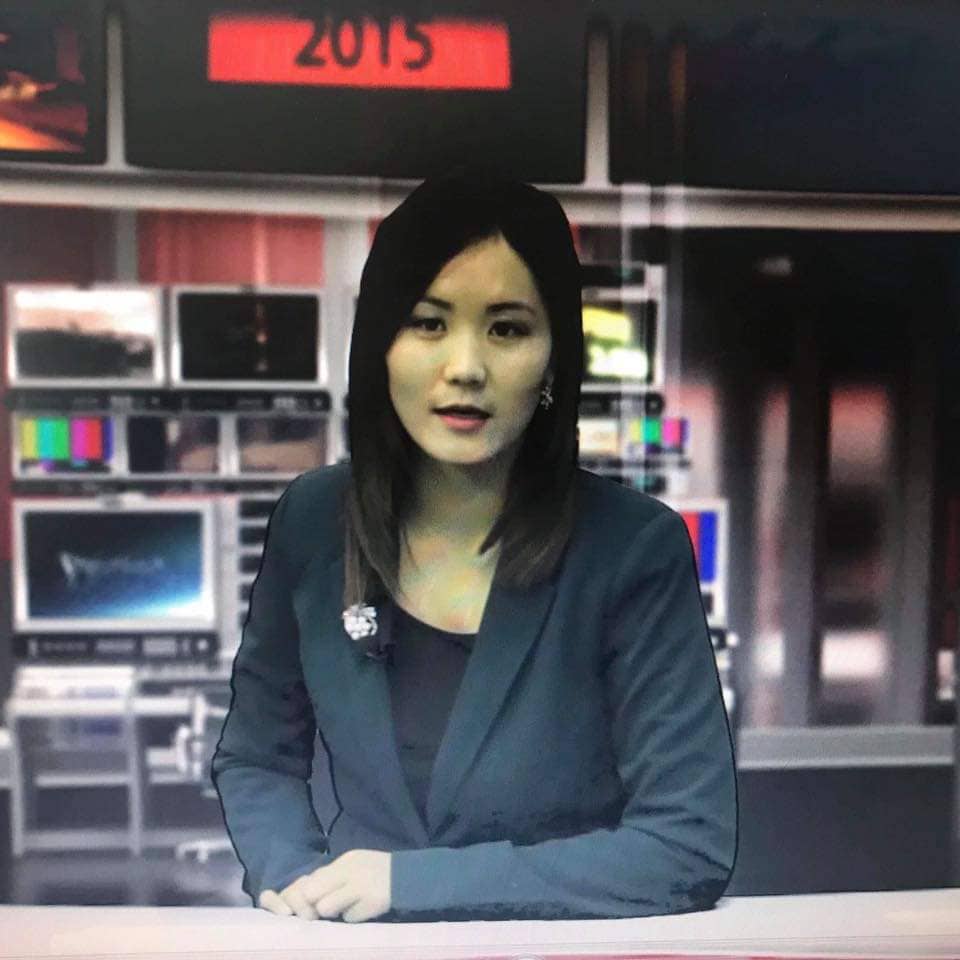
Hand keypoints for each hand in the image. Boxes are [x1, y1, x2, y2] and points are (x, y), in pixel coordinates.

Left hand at [258, 850, 391, 922]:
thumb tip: (304, 894)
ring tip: (347, 907)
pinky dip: (354, 916)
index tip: (305, 908)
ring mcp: (360, 886)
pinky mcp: (372, 902)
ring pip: (327, 907)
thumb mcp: (352, 867)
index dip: (303, 898)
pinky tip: (364, 909)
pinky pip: (350, 917)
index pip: (310, 881)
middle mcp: (349, 870)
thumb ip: (330, 878)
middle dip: (315, 907)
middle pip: (312, 894)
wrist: (408, 877)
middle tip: (327, 909)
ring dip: (335, 912)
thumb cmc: (375, 873)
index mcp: (344, 862)